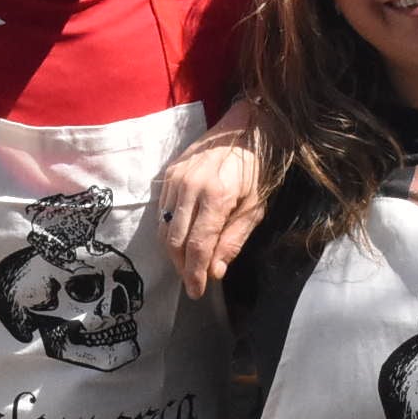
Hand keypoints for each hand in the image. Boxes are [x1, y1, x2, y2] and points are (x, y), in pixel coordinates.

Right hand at [158, 122, 264, 297]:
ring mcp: (175, 179)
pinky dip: (169, 230)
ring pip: (164, 228)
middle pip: (176, 241)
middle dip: (182, 267)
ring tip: (187, 265)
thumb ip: (233, 240)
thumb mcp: (254, 208)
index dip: (195, 273)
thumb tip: (215, 271)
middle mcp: (190, 188)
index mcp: (216, 197)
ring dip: (173, 252)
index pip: (198, 246)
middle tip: (192, 282)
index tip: (196, 291)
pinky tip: (181, 239)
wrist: (243, 127)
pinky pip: (162, 212)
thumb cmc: (255, 169)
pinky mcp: (168, 174)